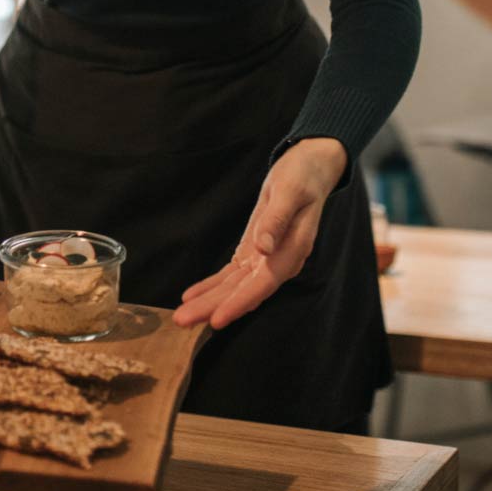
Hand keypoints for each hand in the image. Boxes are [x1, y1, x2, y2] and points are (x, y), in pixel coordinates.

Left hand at [174, 137, 347, 330]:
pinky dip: (213, 285)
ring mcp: (266, 259)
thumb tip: (265, 249)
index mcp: (292, 249)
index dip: (239, 303)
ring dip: (209, 301)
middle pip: (243, 291)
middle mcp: (279, 261)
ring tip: (182, 316)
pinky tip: (193, 296)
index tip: (216, 319)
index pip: (263, 284)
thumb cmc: (302, 177)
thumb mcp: (290, 191)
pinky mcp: (255, 252)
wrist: (309, 169)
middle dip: (213, 308)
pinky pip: (232, 274)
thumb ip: (277, 220)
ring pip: (235, 286)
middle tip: (182, 321)